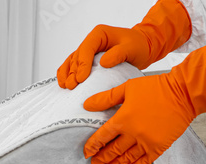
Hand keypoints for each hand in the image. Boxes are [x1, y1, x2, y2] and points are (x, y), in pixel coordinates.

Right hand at [56, 0, 191, 89]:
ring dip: (68, 74)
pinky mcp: (88, 61)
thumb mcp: (131, 48)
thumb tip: (103, 63)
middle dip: (73, 72)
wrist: (142, 48)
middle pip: (77, 57)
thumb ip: (118, 54)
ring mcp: (88, 51)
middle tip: (73, 85)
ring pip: (72, 62)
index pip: (87, 48)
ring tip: (66, 86)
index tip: (81, 78)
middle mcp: (91, 42)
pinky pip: (73, 66)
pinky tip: (63, 84)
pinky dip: (66, 74)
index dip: (82, 64)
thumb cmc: (138, 45)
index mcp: (99, 34)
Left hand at [82, 40, 205, 163]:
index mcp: (123, 119)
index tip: (87, 152)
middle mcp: (133, 133)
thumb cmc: (155, 87)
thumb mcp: (127, 88)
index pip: (102, 136)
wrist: (183, 93)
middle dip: (102, 158)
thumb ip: (106, 98)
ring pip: (126, 158)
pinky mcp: (159, 147)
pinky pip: (143, 162)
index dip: (92, 146)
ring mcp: (146, 142)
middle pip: (113, 150)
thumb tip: (86, 105)